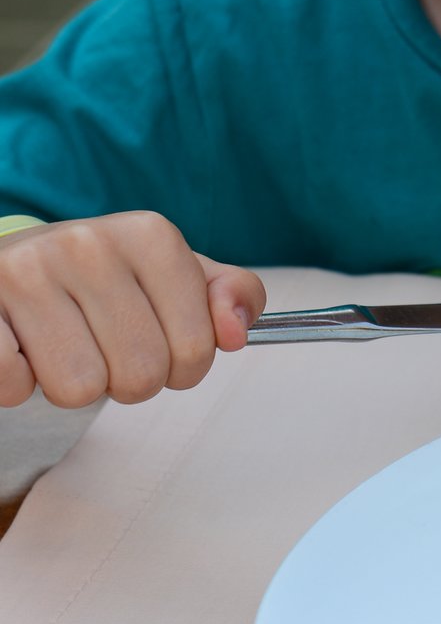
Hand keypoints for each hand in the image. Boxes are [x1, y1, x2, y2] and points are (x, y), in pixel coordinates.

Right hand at [0, 212, 266, 407]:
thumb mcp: (176, 277)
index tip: (158, 343)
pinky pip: (15, 386)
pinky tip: (20, 346)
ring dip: (70, 384)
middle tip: (102, 348)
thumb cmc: (104, 281)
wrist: (11, 266)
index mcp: (148, 234)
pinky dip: (19, 383)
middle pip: (141, 374)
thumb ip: (231, 296)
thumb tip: (235, 333)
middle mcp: (87, 242)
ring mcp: (26, 271)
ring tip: (60, 345)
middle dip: (125, 381)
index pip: (197, 348)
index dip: (181, 367)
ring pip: (78, 388)